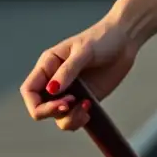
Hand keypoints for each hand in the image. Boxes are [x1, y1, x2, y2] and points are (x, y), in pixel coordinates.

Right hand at [19, 14, 140, 131]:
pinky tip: (90, 108)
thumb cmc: (103, 38)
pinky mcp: (83, 99)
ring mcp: (70, 91)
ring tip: (86, 106)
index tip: (60, 103)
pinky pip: (74, 118)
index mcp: (49, 65)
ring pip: (57, 117)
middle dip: (54, 112)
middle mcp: (55, 81)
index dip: (37, 104)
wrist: (126, 39)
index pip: (29, 91)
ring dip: (69, 119)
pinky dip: (79, 119)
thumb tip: (51, 90)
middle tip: (74, 102)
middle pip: (41, 108)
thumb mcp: (85, 50)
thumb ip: (68, 70)